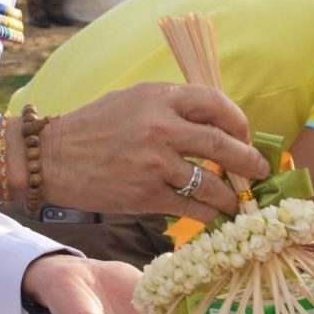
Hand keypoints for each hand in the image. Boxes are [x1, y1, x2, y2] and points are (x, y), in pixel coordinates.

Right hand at [43, 82, 266, 219]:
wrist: (52, 158)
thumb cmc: (95, 127)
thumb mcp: (134, 100)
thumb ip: (173, 107)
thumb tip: (217, 125)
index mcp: (159, 97)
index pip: (216, 104)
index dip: (238, 122)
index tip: (244, 136)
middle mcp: (161, 127)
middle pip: (223, 145)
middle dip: (249, 162)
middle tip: (260, 171)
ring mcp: (155, 163)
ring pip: (212, 184)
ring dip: (232, 196)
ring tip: (239, 201)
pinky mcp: (146, 195)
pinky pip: (192, 208)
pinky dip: (209, 214)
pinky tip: (215, 215)